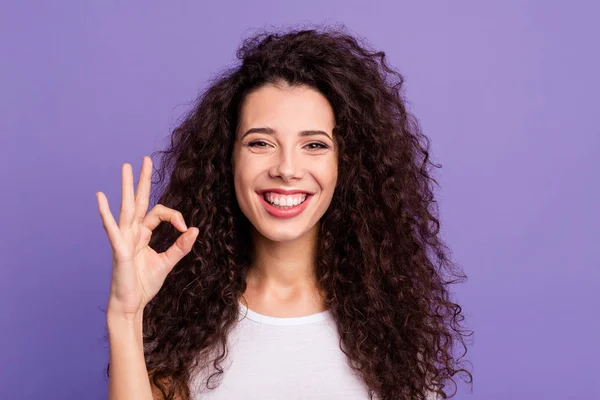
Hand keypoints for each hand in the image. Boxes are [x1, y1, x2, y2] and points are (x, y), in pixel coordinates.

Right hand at [96, 156, 198, 319]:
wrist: (131, 304)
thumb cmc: (144, 284)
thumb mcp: (168, 262)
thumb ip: (181, 246)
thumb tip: (195, 229)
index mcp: (143, 233)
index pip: (159, 213)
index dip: (175, 216)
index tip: (185, 228)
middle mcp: (132, 232)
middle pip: (139, 201)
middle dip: (143, 180)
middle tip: (145, 159)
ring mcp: (123, 238)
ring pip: (126, 207)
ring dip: (127, 187)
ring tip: (126, 167)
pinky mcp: (119, 249)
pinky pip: (112, 229)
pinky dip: (106, 213)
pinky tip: (100, 197)